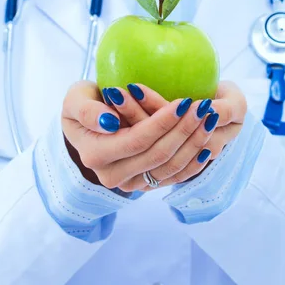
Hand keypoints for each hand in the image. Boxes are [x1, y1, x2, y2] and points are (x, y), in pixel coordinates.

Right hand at [61, 81, 225, 191]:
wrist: (83, 129)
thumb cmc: (82, 105)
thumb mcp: (75, 99)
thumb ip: (87, 110)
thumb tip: (110, 122)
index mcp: (96, 154)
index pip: (138, 139)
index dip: (164, 122)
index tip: (185, 101)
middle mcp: (113, 176)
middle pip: (158, 155)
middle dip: (185, 130)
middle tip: (203, 106)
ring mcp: (130, 184)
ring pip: (170, 168)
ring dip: (194, 144)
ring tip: (209, 118)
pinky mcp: (144, 184)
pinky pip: (173, 178)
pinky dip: (192, 163)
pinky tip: (206, 144)